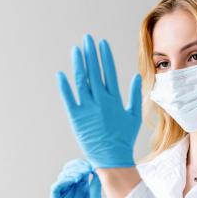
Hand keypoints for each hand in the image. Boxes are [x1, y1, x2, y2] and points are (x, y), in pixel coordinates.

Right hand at [49, 158, 104, 197]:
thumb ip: (94, 188)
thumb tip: (97, 170)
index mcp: (83, 190)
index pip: (81, 172)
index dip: (85, 165)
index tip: (93, 164)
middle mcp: (72, 192)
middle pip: (71, 171)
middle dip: (78, 166)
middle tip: (86, 166)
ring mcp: (64, 197)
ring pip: (63, 177)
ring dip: (71, 171)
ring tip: (81, 172)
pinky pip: (56, 188)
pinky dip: (63, 181)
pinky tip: (74, 179)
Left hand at [55, 33, 141, 168]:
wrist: (112, 158)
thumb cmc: (124, 139)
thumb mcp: (134, 116)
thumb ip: (134, 95)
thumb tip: (136, 77)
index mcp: (114, 99)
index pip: (109, 71)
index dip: (104, 56)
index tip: (101, 42)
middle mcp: (101, 100)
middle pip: (94, 71)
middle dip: (90, 53)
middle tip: (86, 38)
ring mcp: (88, 108)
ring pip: (81, 81)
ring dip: (79, 64)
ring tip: (76, 50)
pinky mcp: (76, 117)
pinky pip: (69, 98)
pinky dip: (64, 86)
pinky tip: (61, 74)